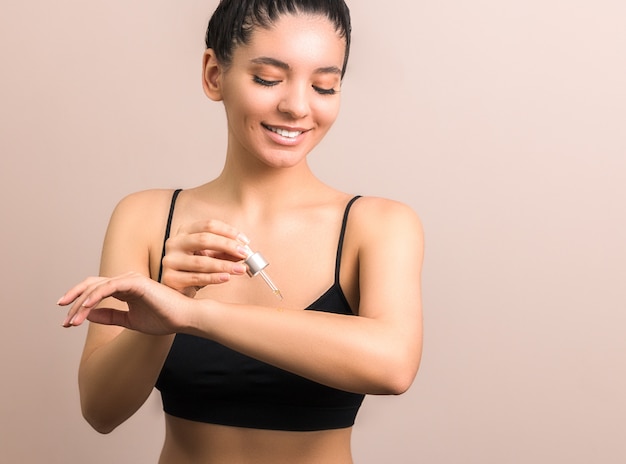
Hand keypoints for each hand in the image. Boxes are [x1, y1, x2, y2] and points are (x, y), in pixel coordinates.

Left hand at [58, 272, 196, 334]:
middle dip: (74, 301)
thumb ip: (111, 316)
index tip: (67, 320)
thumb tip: (88, 316)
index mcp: (125, 288)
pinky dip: (95, 297)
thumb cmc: (164, 319)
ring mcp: (131, 280)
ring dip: (81, 304)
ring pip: (97, 287)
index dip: (79, 302)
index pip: (95, 290)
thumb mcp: (131, 321)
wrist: (184, 318)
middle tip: (64, 319)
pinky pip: (109, 287)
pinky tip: (86, 309)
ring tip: (72, 321)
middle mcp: (126, 280)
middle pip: (91, 285)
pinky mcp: (136, 283)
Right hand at [161, 220, 249, 295]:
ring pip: (201, 261)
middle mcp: (175, 243)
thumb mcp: (210, 256)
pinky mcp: (170, 278)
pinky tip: (226, 277)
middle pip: (204, 239)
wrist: (177, 289)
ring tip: (241, 269)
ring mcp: (170, 260)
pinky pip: (196, 277)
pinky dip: (214, 278)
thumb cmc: (194, 269)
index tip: (245, 241)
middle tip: (245, 253)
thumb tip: (245, 251)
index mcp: (185, 231)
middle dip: (228, 246)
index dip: (229, 232)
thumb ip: (225, 252)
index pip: (209, 225)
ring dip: (225, 265)